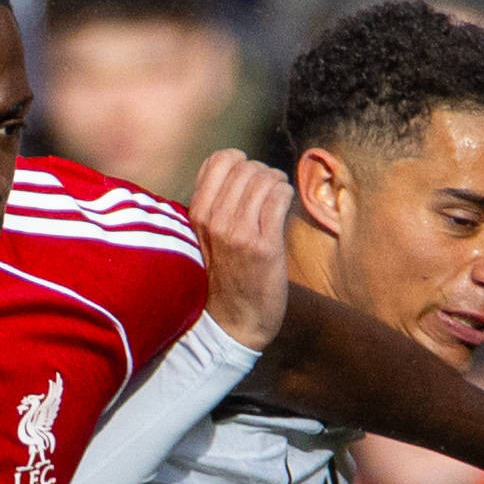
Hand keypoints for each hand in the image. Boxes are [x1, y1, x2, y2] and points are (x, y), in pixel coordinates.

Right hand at [185, 149, 295, 349]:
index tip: (248, 176)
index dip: (239, 161)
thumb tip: (235, 165)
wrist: (233, 322)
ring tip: (277, 196)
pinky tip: (284, 205)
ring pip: (265, 178)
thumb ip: (213, 202)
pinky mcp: (265, 246)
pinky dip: (286, 194)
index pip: (218, 160)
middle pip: (246, 167)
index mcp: (196, 214)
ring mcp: (239, 233)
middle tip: (269, 188)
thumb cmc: (223, 276)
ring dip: (277, 182)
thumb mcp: (204, 236)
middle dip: (263, 172)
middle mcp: (215, 220)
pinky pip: (280, 197)